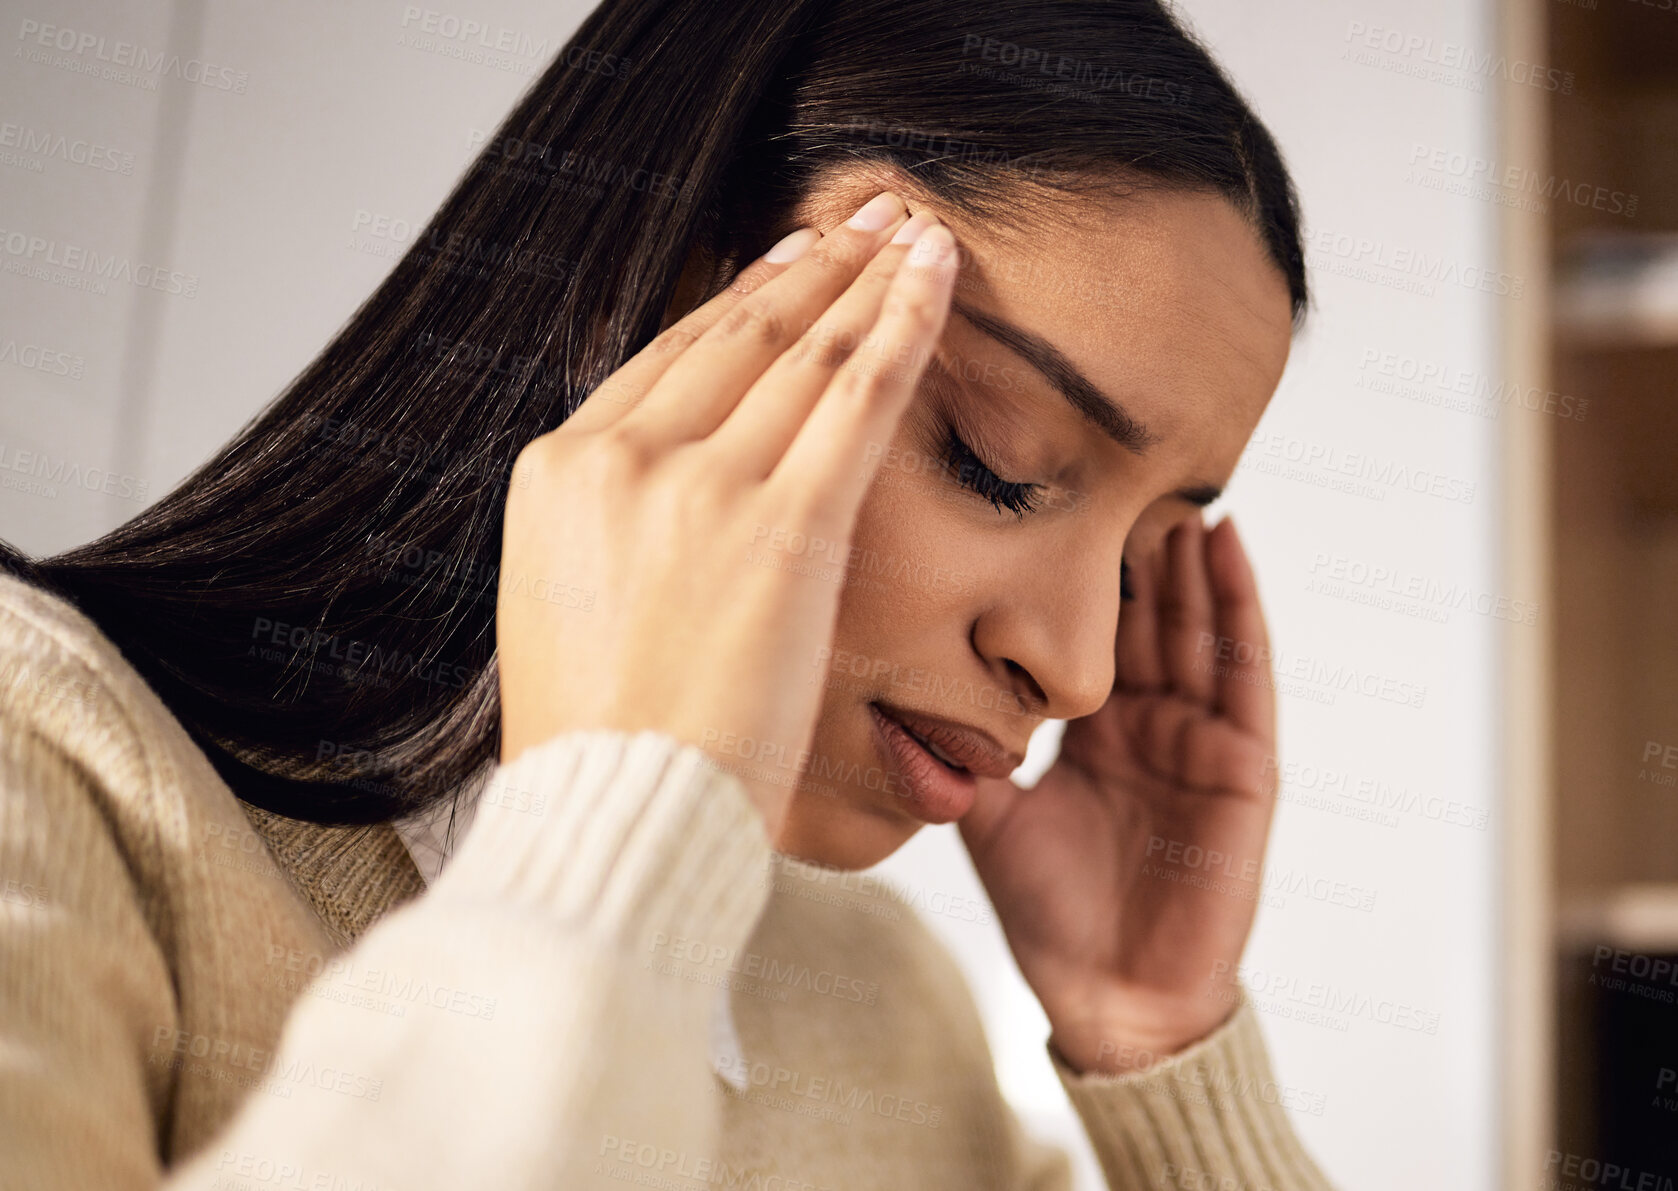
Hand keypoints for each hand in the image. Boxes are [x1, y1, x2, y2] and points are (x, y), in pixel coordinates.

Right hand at [494, 192, 958, 838]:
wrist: (614, 819)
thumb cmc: (602, 747)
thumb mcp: (567, 615)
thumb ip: (613, 536)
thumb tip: (659, 503)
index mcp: (559, 472)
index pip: (671, 359)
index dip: (744, 300)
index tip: (791, 266)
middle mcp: (621, 458)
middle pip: (739, 333)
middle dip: (817, 266)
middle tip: (869, 220)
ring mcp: (697, 484)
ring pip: (805, 350)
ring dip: (869, 278)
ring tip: (915, 233)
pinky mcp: (779, 527)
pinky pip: (856, 399)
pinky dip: (903, 327)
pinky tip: (939, 281)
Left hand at [957, 516, 1277, 1073]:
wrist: (1106, 997)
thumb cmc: (1047, 913)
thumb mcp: (989, 814)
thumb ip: (962, 751)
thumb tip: (894, 686)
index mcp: (1095, 731)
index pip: (1094, 629)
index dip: (1083, 567)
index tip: (1054, 493)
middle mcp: (1150, 723)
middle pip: (1148, 611)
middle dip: (1136, 541)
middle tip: (1116, 461)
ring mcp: (1201, 740)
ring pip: (1196, 624)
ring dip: (1186, 554)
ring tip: (1170, 478)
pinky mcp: (1244, 765)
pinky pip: (1245, 672)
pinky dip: (1238, 606)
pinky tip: (1226, 542)